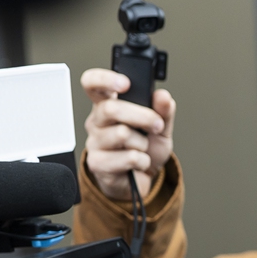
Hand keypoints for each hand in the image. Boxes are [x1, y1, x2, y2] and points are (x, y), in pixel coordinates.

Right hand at [81, 68, 175, 199]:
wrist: (143, 178)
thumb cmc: (146, 149)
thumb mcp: (160, 127)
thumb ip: (164, 110)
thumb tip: (163, 96)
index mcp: (108, 105)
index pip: (92, 83)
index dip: (105, 79)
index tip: (126, 84)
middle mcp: (97, 121)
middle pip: (110, 109)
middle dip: (142, 116)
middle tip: (157, 125)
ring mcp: (95, 142)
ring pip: (121, 134)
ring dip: (143, 143)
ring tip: (143, 148)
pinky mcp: (98, 163)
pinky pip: (128, 157)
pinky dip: (143, 161)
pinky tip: (139, 163)